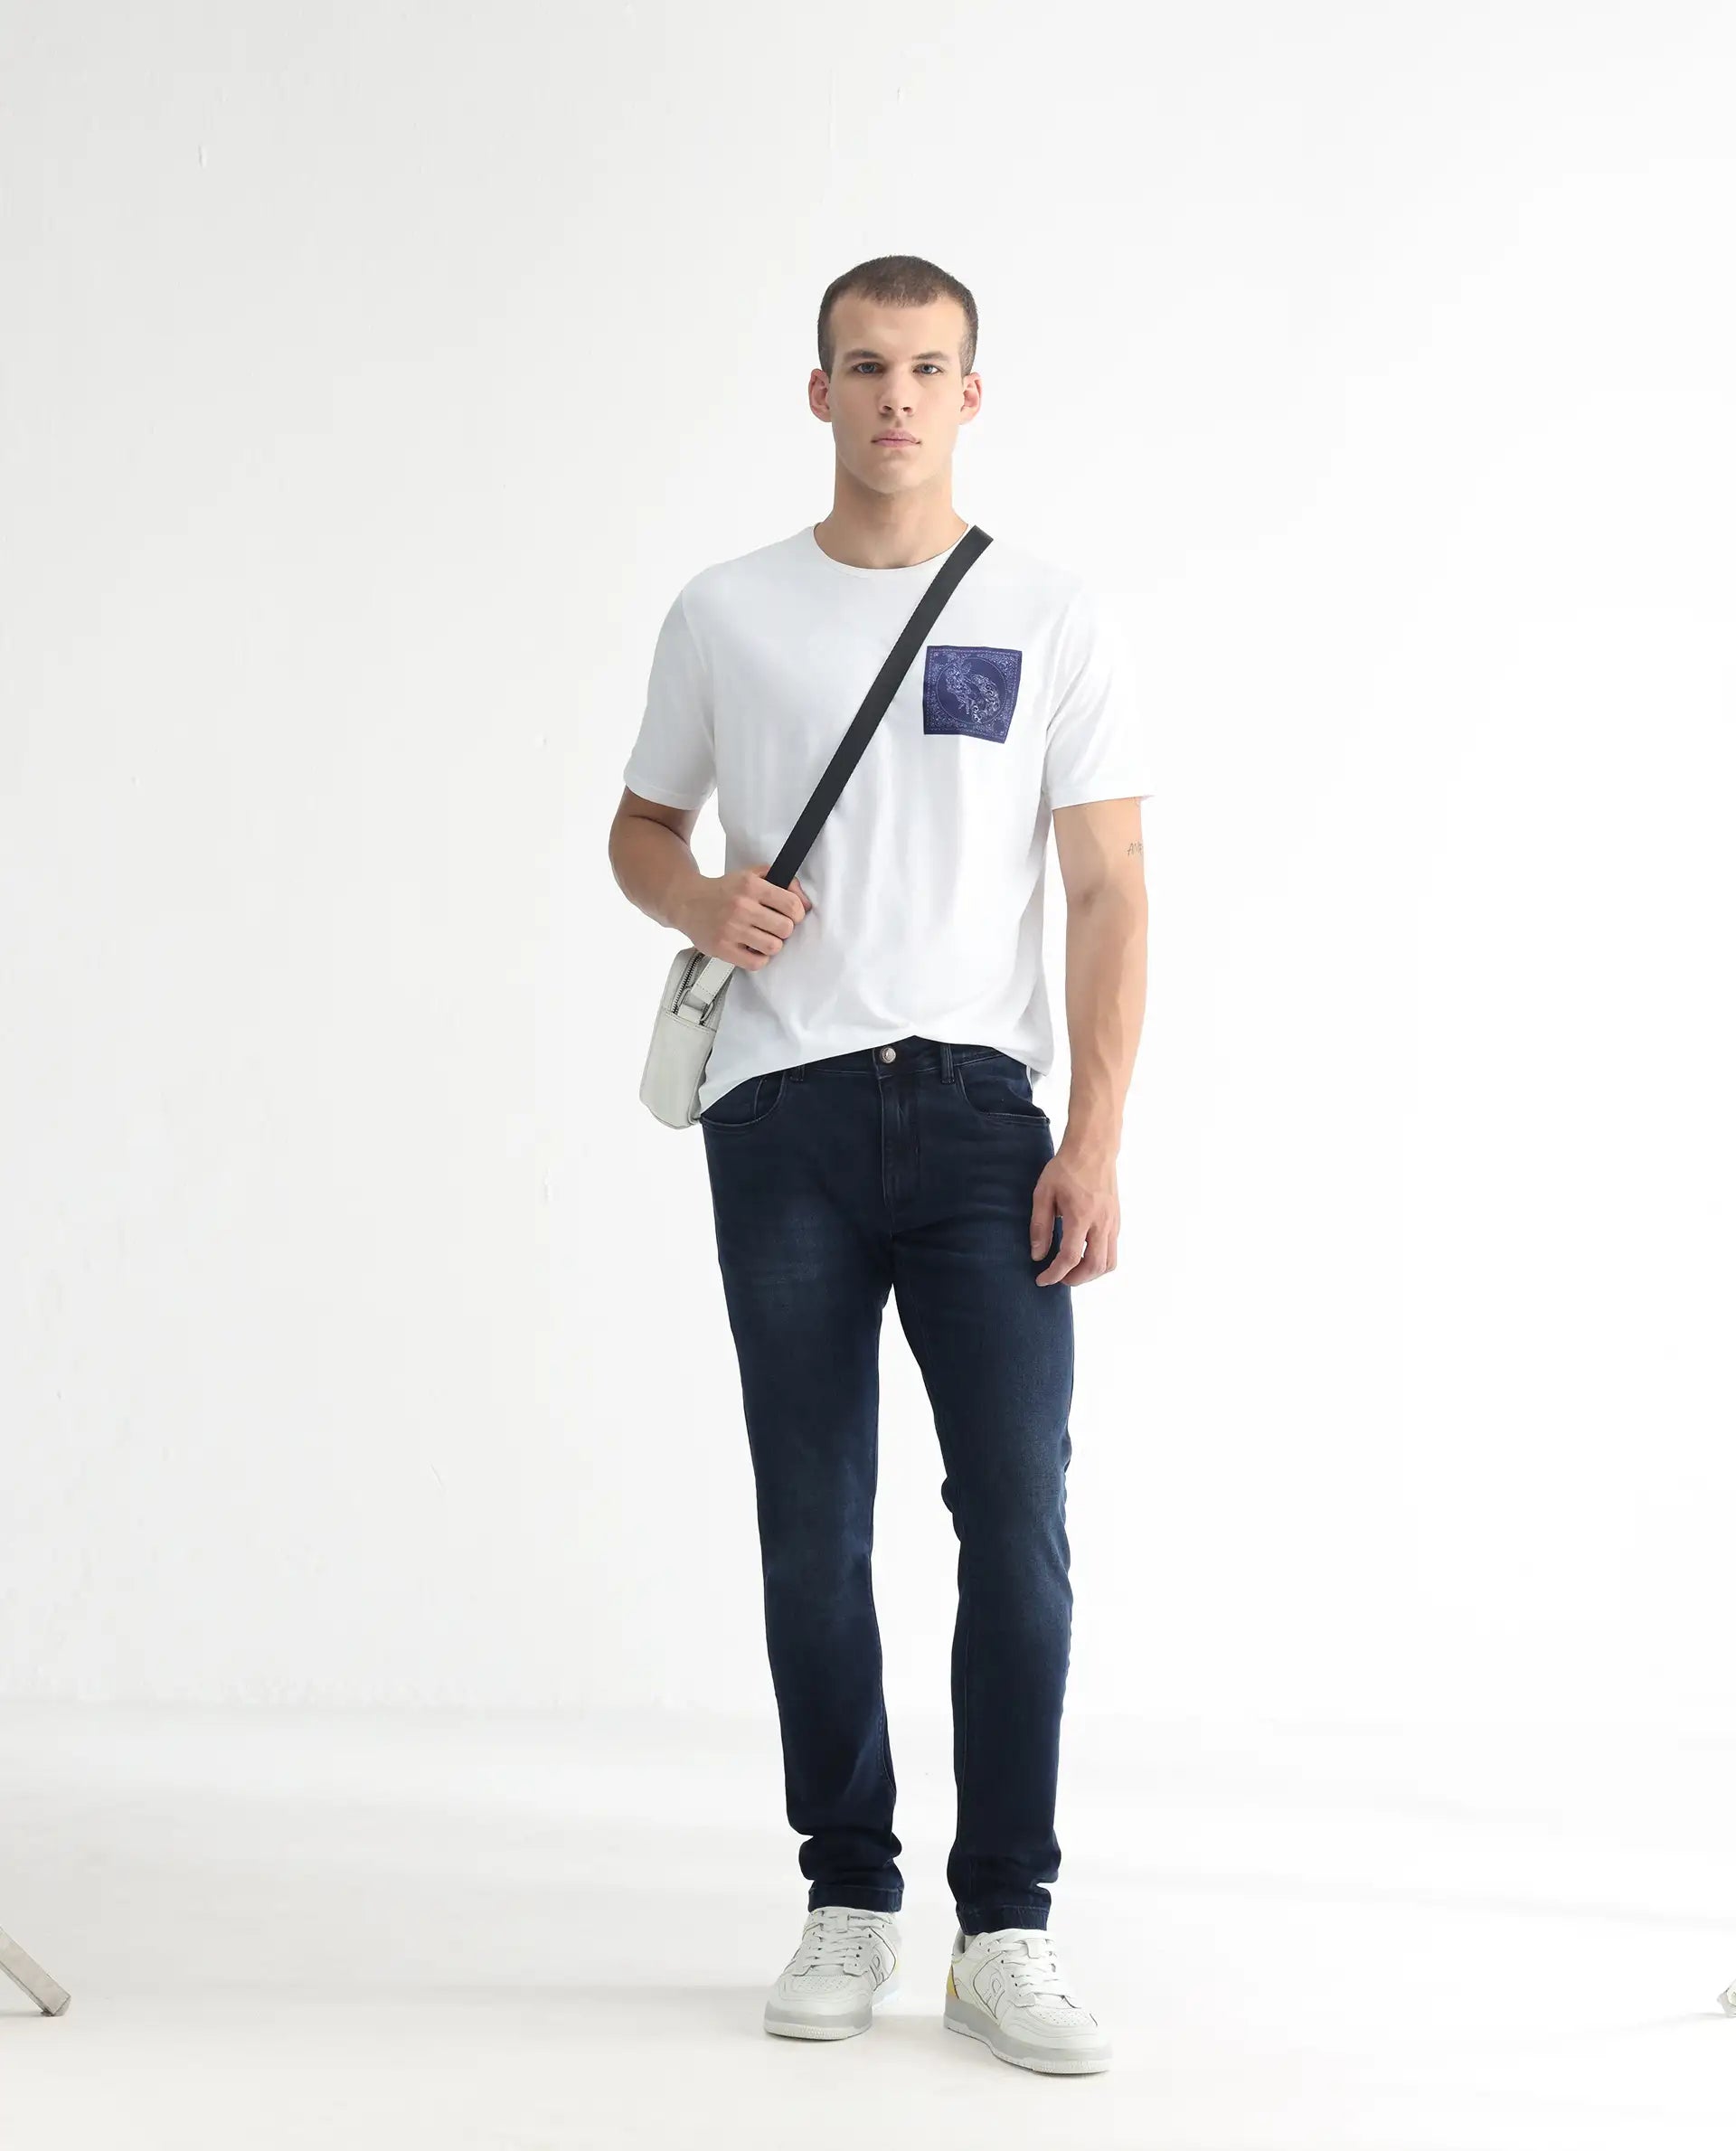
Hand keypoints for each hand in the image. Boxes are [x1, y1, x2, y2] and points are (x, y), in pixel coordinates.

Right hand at [680, 863, 811, 966]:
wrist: (687, 902)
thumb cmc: (725, 890)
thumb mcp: (752, 875)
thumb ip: (783, 882)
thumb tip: (806, 904)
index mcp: (751, 886)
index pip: (792, 905)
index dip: (797, 913)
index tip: (791, 915)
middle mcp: (741, 907)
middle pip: (786, 928)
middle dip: (784, 929)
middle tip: (774, 927)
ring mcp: (731, 929)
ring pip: (773, 947)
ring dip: (772, 944)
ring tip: (762, 937)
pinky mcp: (722, 948)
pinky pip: (756, 962)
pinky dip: (759, 958)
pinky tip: (752, 948)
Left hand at [1030, 1140, 1119, 1285]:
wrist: (1093, 1149)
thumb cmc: (1066, 1168)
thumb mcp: (1043, 1193)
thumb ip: (1040, 1226)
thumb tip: (1037, 1255)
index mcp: (1080, 1216)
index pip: (1069, 1257)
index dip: (1054, 1274)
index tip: (1041, 1279)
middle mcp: (1101, 1223)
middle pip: (1094, 1266)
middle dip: (1074, 1279)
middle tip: (1058, 1277)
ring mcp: (1113, 1222)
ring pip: (1109, 1263)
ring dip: (1090, 1274)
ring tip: (1072, 1270)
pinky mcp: (1117, 1220)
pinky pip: (1113, 1251)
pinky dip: (1099, 1261)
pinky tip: (1083, 1254)